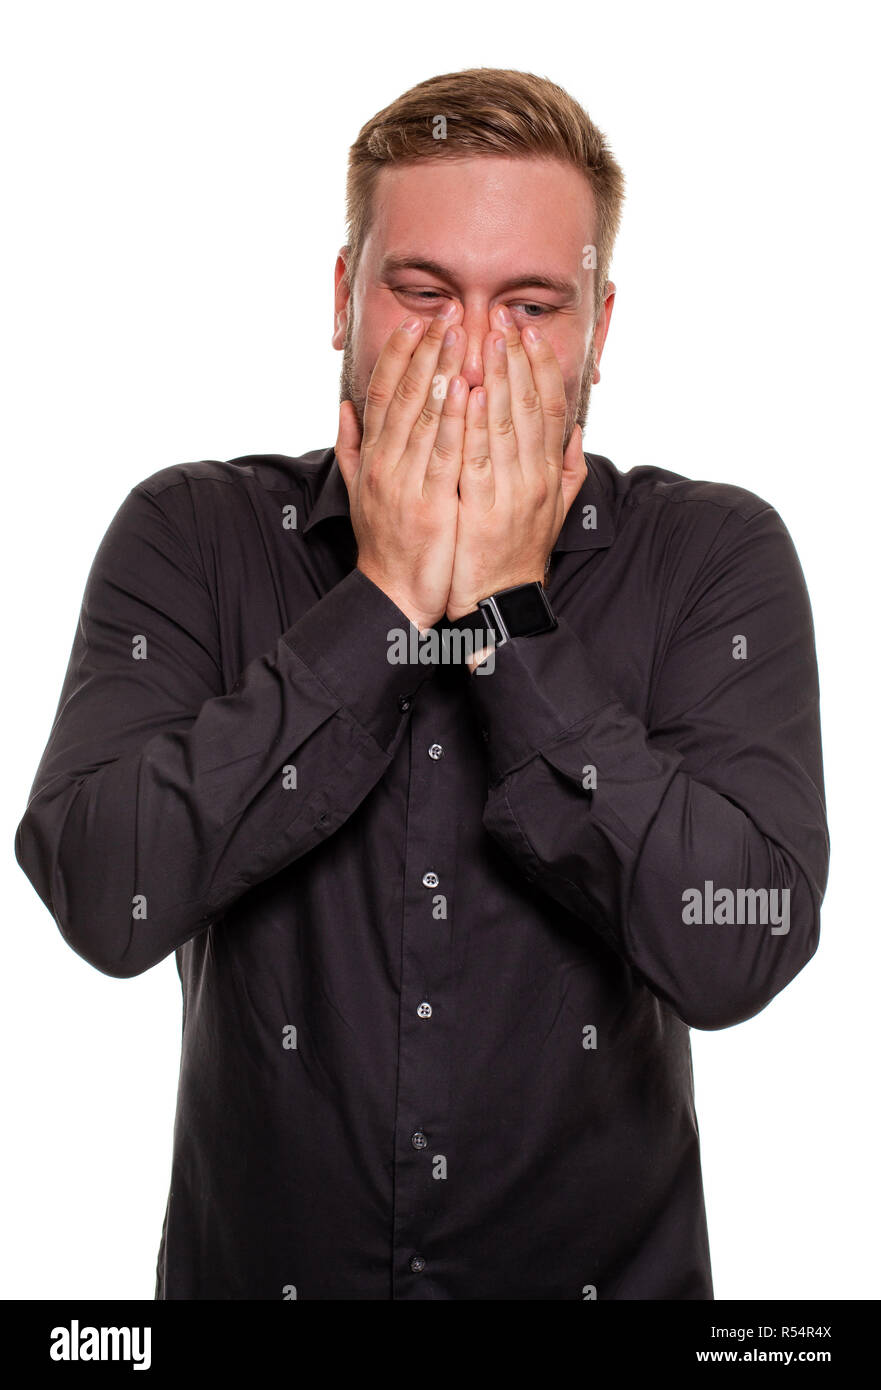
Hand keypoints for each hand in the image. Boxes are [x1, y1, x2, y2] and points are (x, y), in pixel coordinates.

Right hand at [335, 307, 467, 629]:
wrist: (393, 594)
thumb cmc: (385, 542)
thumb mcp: (359, 490)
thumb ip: (352, 446)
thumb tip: (344, 406)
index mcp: (372, 457)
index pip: (382, 394)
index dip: (398, 355)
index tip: (414, 322)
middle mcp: (384, 465)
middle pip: (404, 396)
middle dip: (425, 350)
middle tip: (444, 313)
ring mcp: (405, 484)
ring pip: (422, 418)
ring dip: (441, 372)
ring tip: (457, 336)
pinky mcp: (429, 505)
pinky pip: (443, 456)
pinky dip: (453, 421)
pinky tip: (466, 390)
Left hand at [445, 307, 587, 621]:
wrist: (500, 603)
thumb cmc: (519, 553)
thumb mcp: (555, 511)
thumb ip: (567, 469)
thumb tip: (577, 431)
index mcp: (551, 474)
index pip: (554, 409)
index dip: (544, 368)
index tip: (531, 333)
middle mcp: (536, 478)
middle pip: (532, 406)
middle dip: (518, 358)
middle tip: (504, 319)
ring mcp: (510, 492)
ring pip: (507, 423)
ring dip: (498, 377)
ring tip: (488, 339)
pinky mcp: (481, 508)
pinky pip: (477, 456)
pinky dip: (474, 421)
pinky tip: (468, 390)